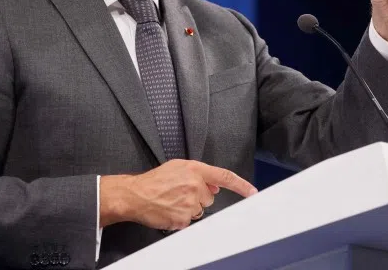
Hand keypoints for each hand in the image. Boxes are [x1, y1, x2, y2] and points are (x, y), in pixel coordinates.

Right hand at [100, 159, 257, 230]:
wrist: (135, 194)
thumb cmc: (154, 180)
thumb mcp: (178, 167)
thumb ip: (199, 173)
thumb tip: (215, 186)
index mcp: (195, 170)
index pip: (225, 177)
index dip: (241, 185)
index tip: (253, 192)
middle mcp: (195, 185)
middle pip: (210, 198)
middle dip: (199, 197)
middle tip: (181, 193)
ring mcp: (189, 203)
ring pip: (200, 210)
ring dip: (190, 207)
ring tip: (173, 200)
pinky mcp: (182, 218)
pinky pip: (190, 221)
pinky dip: (181, 218)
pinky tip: (170, 210)